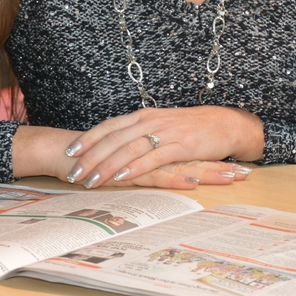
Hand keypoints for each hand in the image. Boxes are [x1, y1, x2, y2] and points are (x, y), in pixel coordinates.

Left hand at [64, 106, 264, 188]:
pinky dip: (136, 167)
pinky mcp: (180, 146)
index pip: (109, 126)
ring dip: (108, 165)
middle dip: (90, 156)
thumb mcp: (163, 126)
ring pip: (129, 149)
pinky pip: (153, 158)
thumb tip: (118, 146)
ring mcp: (165, 133)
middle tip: (73, 173)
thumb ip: (141, 134)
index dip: (88, 139)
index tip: (69, 152)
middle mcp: (151, 121)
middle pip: (114, 138)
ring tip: (91, 180)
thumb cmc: (195, 127)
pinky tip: (123, 177)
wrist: (227, 124)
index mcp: (144, 115)